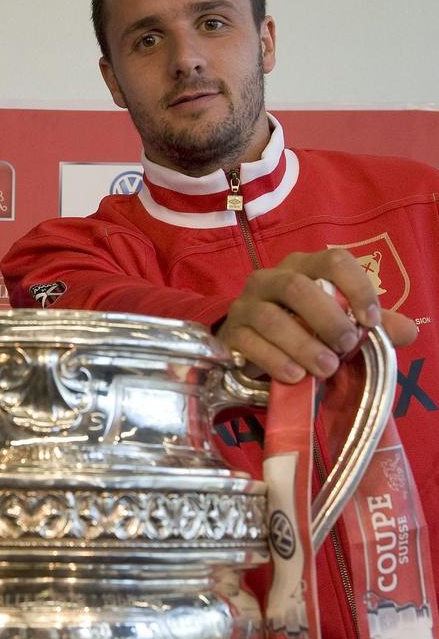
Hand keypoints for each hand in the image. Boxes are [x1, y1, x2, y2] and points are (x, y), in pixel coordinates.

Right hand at [216, 249, 416, 382]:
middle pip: (297, 287)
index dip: (356, 288)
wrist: (249, 349)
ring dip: (302, 345)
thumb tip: (408, 332)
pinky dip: (274, 360)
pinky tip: (295, 377)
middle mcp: (270, 278)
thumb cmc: (299, 330)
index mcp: (302, 267)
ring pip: (271, 317)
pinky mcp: (230, 333)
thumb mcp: (337, 325)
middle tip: (345, 346)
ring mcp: (245, 304)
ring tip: (326, 369)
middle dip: (326, 318)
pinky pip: (250, 344)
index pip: (332, 261)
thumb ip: (369, 327)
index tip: (371, 321)